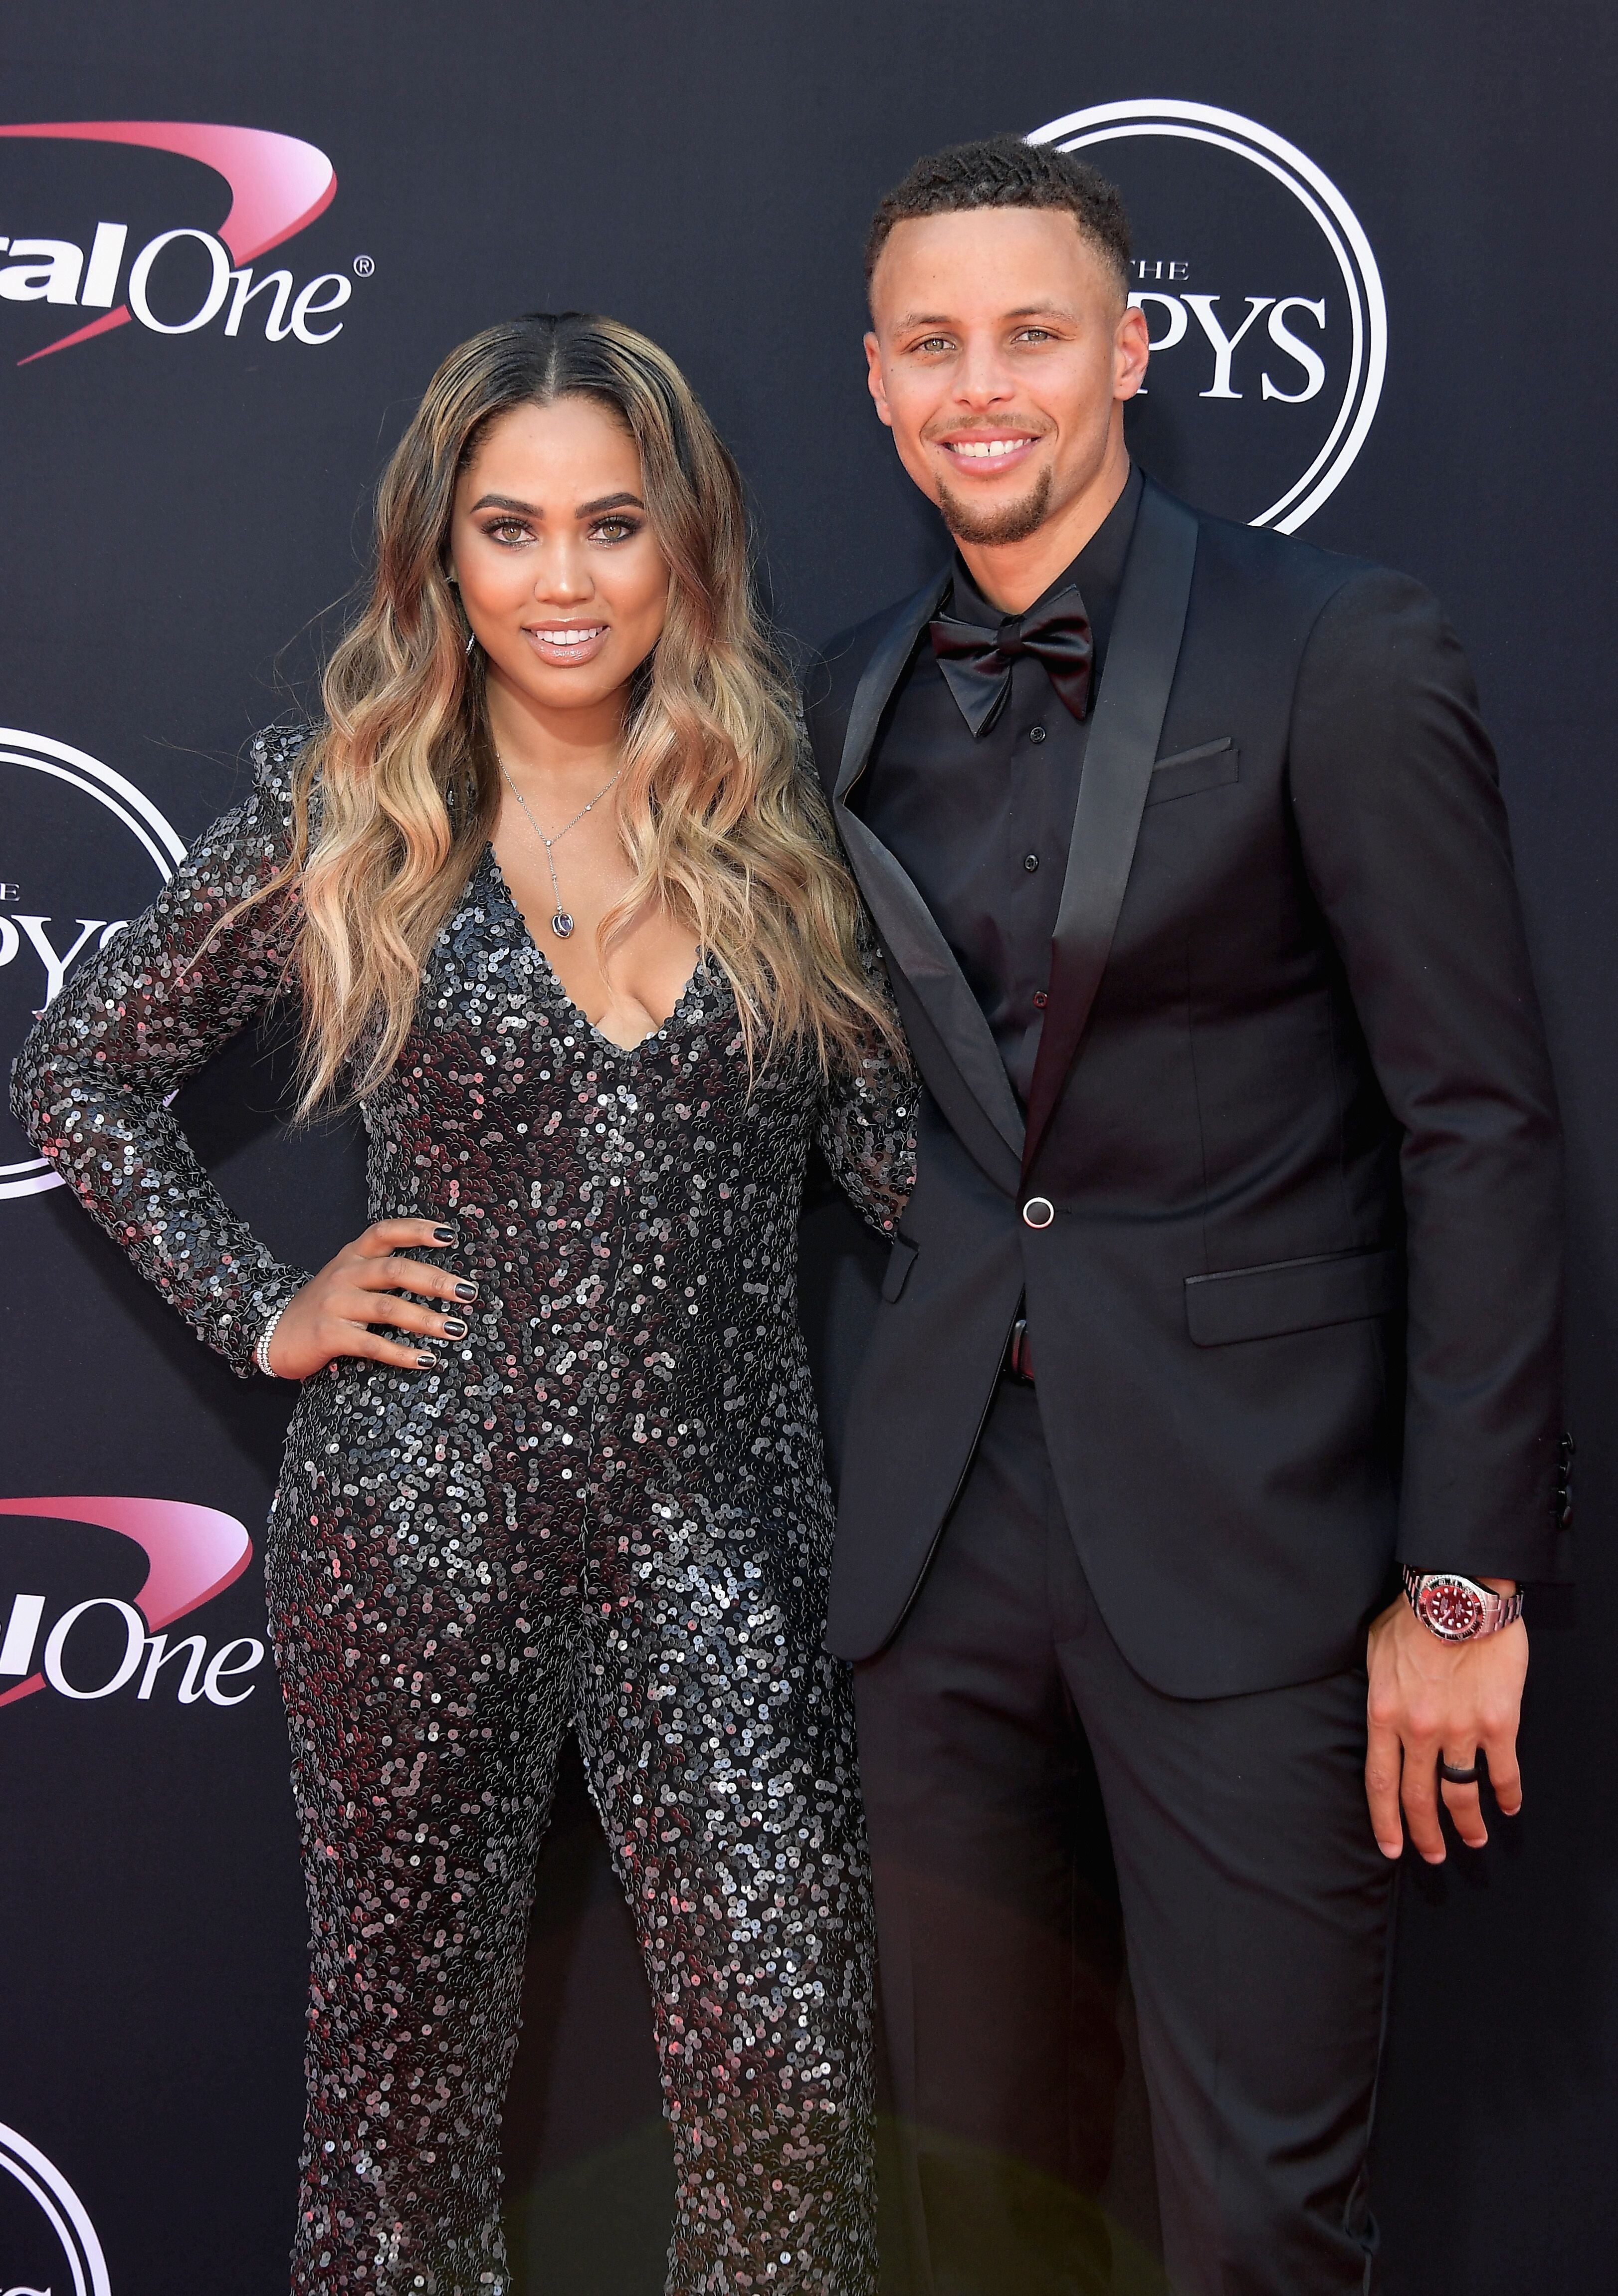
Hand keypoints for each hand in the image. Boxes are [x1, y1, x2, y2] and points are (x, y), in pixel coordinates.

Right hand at [266, 1218, 473, 1377]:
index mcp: (352, 1255)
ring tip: (456, 1330)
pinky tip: (426, 1359)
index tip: (449, 1236)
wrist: (273, 1333)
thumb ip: (382, 1269)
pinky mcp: (328, 1335)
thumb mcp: (348, 1277)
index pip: (385, 1231)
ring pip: (387, 1308)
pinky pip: (371, 1344)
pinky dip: (401, 1354)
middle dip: (436, 1282)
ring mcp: (334, 1304)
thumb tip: (439, 1277)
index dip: (416, 1230)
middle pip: (395, 1270)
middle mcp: (344, 1274)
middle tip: (468, 1293)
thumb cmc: (324, 1306)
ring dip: (426, 1320)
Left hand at [1364, 1582, 1526, 1862]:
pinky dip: (1507, 1796)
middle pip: (1419, 1798)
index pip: (1379, 1782)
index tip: (1391, 1846)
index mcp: (1384, 1714)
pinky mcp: (1498, 1723)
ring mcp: (1460, 1730)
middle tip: (1432, 1855)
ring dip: (1467, 1825)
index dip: (1385, 1821)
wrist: (1457, 1593)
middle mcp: (1419, 1731)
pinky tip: (1509, 1807)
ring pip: (1462, 1794)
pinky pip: (1503, 1773)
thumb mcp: (1374, 1652)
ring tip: (1473, 1839)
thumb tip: (1379, 1712)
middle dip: (1425, 1835)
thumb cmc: (1413, 1615)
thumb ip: (1377, 1689)